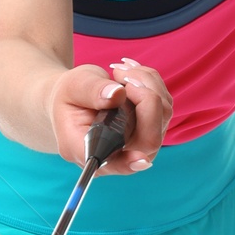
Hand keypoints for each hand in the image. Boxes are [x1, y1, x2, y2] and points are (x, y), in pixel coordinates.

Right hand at [46, 60, 171, 170]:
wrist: (75, 98)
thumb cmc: (70, 96)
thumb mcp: (72, 87)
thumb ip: (92, 91)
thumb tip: (118, 94)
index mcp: (88, 150)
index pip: (114, 163)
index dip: (129, 162)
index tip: (140, 159)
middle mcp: (118, 153)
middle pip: (149, 138)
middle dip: (145, 98)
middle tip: (120, 74)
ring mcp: (139, 143)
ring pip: (162, 115)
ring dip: (146, 83)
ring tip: (118, 71)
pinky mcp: (152, 129)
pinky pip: (164, 104)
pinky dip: (149, 82)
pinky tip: (127, 75)